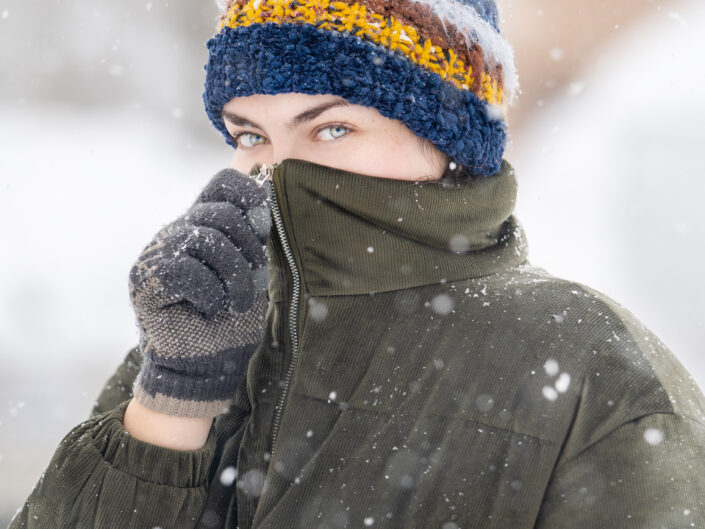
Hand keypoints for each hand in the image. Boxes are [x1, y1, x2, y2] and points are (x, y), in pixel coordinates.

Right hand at [128, 168, 271, 418]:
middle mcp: (177, 233)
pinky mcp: (146, 281)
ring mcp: (157, 254)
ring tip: (237, 303)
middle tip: (253, 281)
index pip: (221, 184)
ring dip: (235, 277)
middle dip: (250, 249)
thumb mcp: (252, 274)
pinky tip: (207, 309)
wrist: (207, 368)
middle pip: (221, 213)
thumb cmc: (232, 323)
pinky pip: (185, 270)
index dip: (247, 193)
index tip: (263, 221)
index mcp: (203, 226)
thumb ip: (253, 237)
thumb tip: (265, 195)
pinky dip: (208, 292)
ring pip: (207, 240)